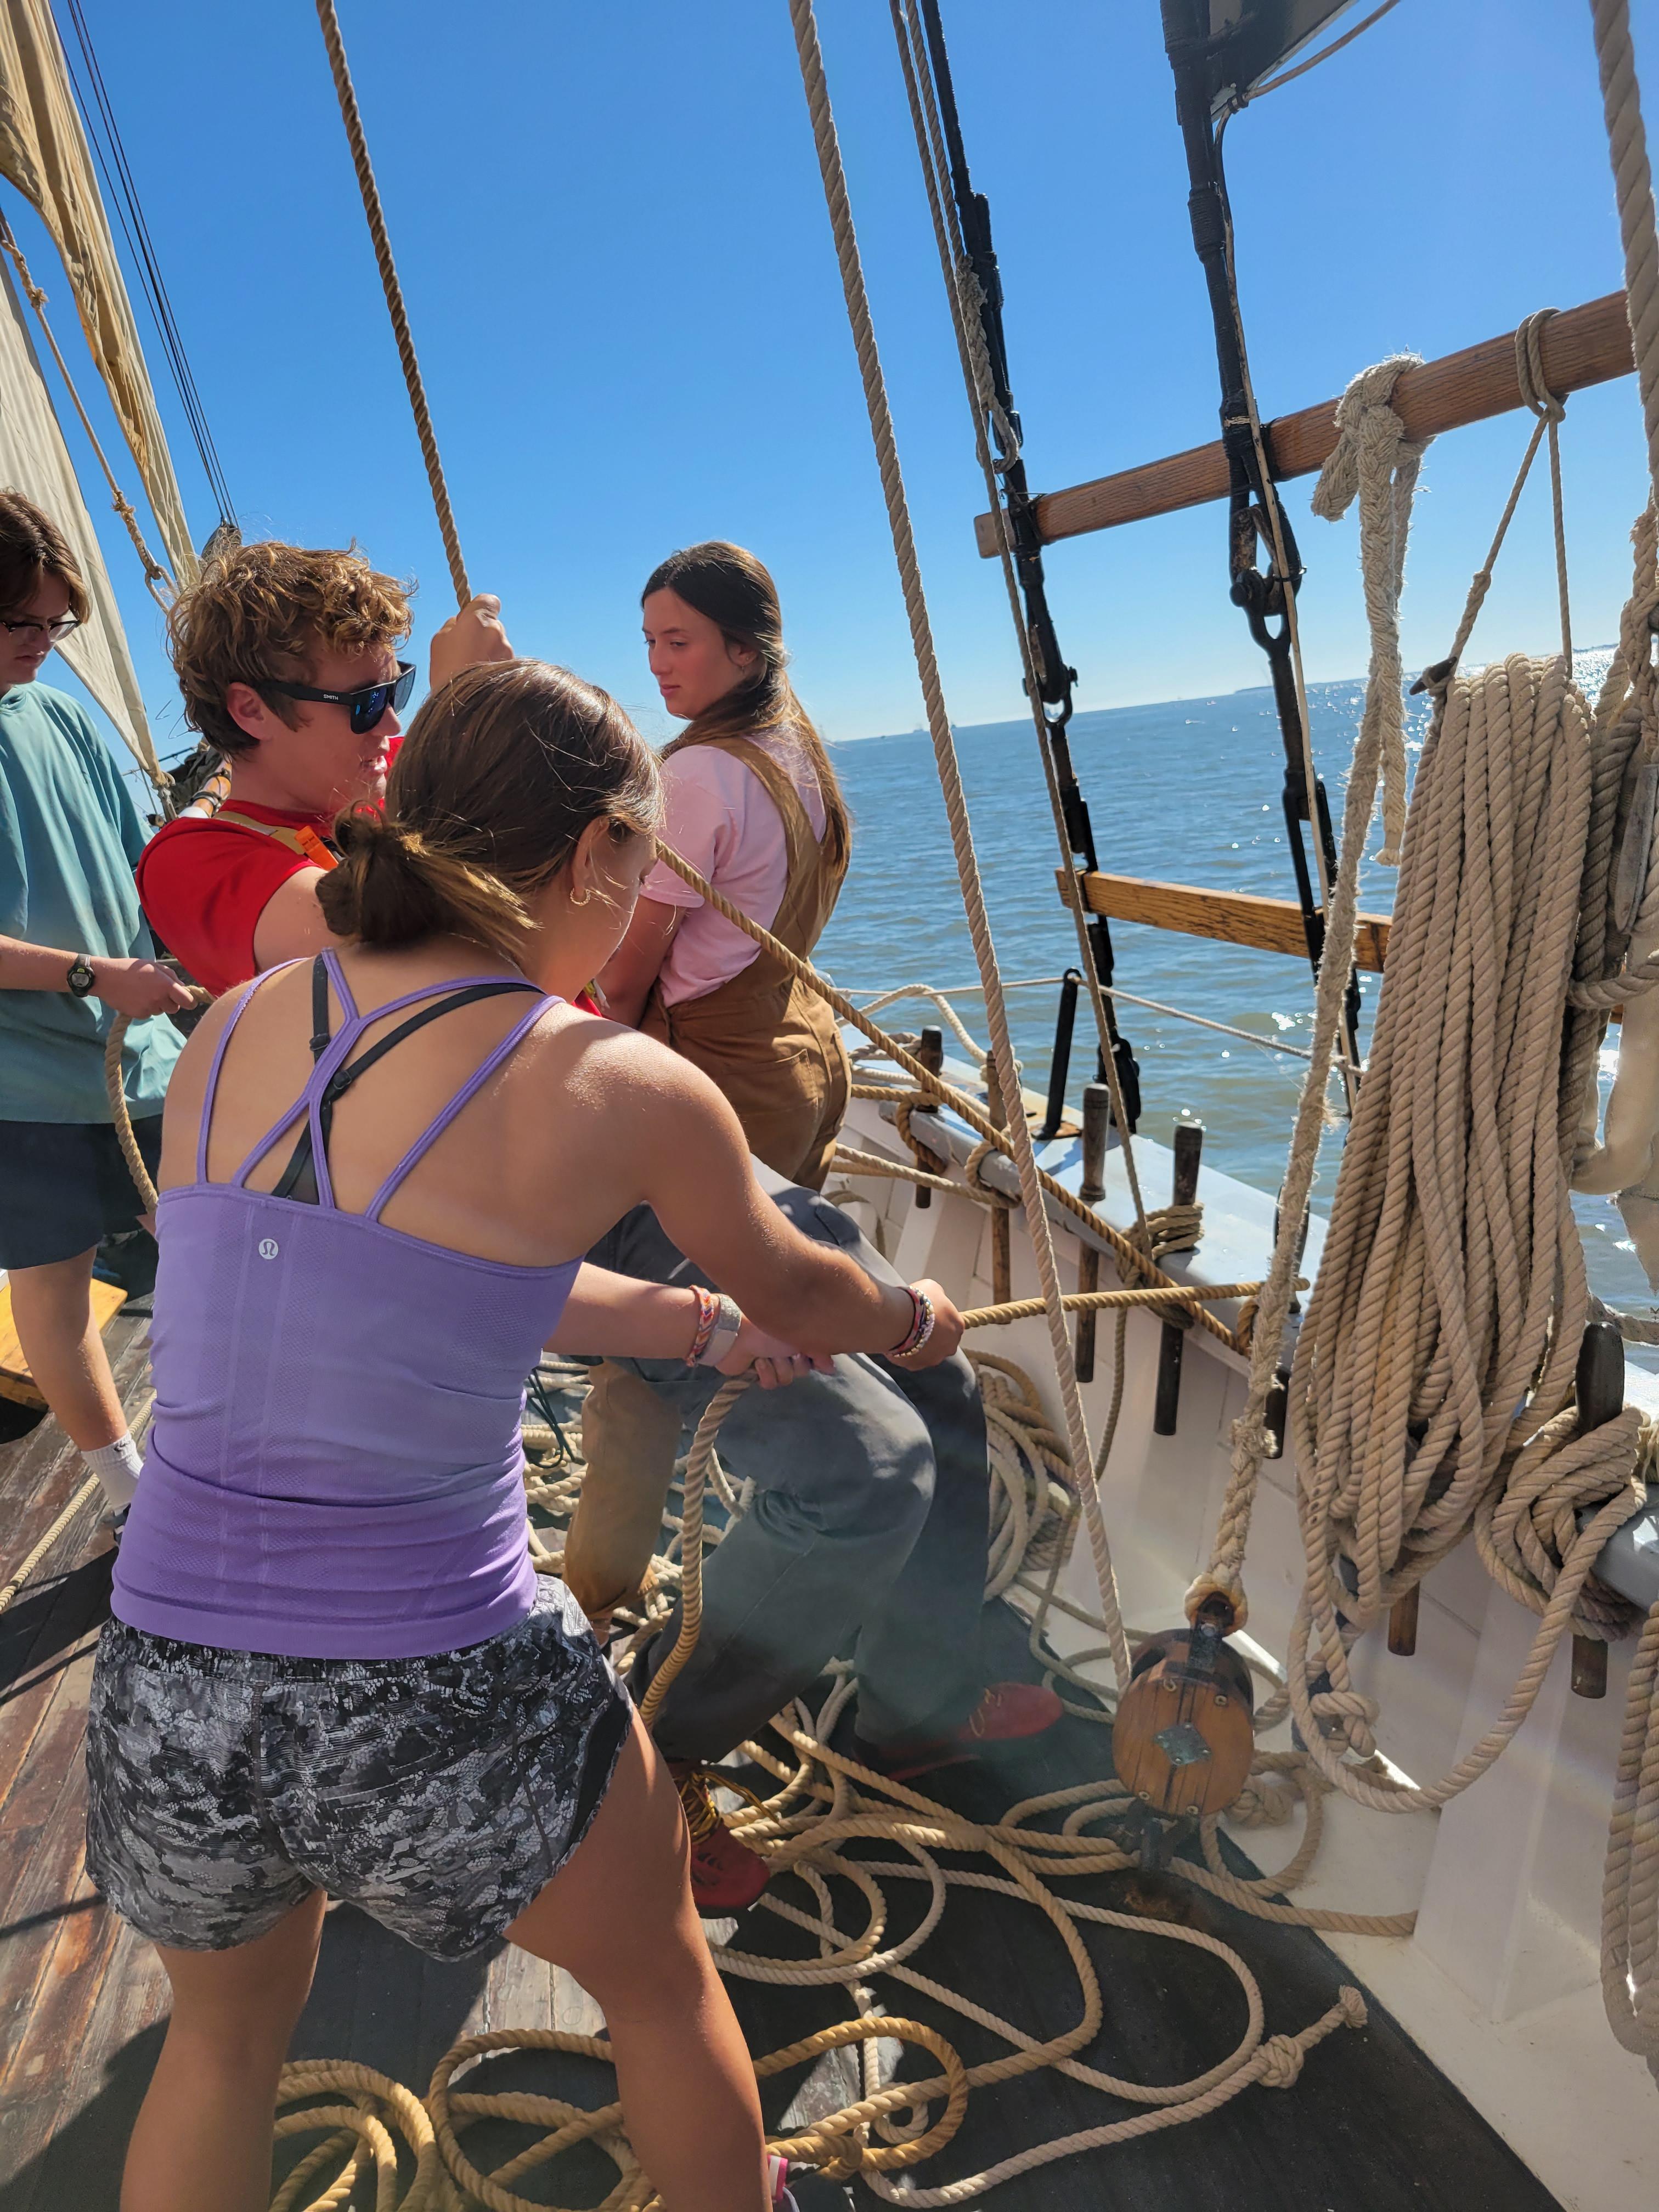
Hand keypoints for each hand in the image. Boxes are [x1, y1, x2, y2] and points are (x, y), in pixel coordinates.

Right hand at [92, 957, 195, 1018]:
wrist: (107, 978)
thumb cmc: (131, 968)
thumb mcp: (154, 966)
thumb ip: (171, 977)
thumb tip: (183, 988)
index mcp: (166, 985)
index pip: (187, 1001)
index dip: (189, 1002)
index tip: (188, 1001)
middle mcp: (159, 999)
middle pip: (174, 1008)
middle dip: (170, 1002)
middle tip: (159, 992)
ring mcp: (149, 1008)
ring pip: (161, 1011)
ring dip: (157, 1004)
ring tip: (143, 992)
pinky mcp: (139, 1015)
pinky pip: (149, 1014)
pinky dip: (146, 1008)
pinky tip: (136, 998)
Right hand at [429, 593, 513, 688]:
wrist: (462, 706)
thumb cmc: (446, 671)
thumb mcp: (439, 640)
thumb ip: (454, 625)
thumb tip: (461, 621)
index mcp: (478, 620)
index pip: (489, 600)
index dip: (480, 607)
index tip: (471, 619)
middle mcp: (497, 632)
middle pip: (493, 624)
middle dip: (482, 633)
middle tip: (466, 650)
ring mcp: (507, 651)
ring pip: (498, 644)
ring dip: (489, 651)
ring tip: (472, 669)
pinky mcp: (513, 667)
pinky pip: (503, 660)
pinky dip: (494, 665)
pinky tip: (482, 678)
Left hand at [716, 1316, 833, 1388]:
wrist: (735, 1334)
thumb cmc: (766, 1329)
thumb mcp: (798, 1336)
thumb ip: (819, 1352)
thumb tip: (831, 1368)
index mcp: (795, 1337)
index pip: (814, 1356)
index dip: (813, 1359)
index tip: (809, 1355)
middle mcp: (785, 1349)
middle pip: (802, 1370)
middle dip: (794, 1363)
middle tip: (785, 1352)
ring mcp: (771, 1361)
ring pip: (787, 1378)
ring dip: (777, 1367)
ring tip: (766, 1355)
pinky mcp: (757, 1373)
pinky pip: (770, 1384)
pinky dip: (765, 1374)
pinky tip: (757, 1363)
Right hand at [887, 1278, 964, 1369]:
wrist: (898, 1318)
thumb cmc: (918, 1300)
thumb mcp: (933, 1288)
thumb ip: (939, 1297)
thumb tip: (937, 1298)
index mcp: (958, 1326)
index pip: (953, 1323)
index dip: (940, 1318)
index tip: (928, 1314)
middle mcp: (950, 1346)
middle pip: (943, 1342)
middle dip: (932, 1335)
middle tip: (917, 1324)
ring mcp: (933, 1359)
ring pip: (927, 1353)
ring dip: (919, 1345)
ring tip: (905, 1333)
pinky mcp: (916, 1366)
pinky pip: (911, 1359)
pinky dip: (906, 1352)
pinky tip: (897, 1341)